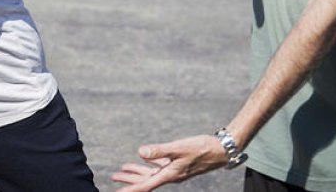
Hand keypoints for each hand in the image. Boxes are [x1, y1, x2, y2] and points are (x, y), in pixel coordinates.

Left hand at [111, 135, 228, 190]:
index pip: (145, 185)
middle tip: (113, 177)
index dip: (130, 189)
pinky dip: (148, 165)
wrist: (221, 150)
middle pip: (145, 181)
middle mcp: (170, 175)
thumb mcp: (179, 148)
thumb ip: (159, 150)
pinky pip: (158, 167)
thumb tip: (140, 152)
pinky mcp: (178, 164)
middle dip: (129, 180)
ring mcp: (174, 170)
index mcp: (169, 175)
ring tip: (122, 170)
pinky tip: (143, 160)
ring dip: (136, 172)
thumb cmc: (202, 148)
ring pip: (150, 174)